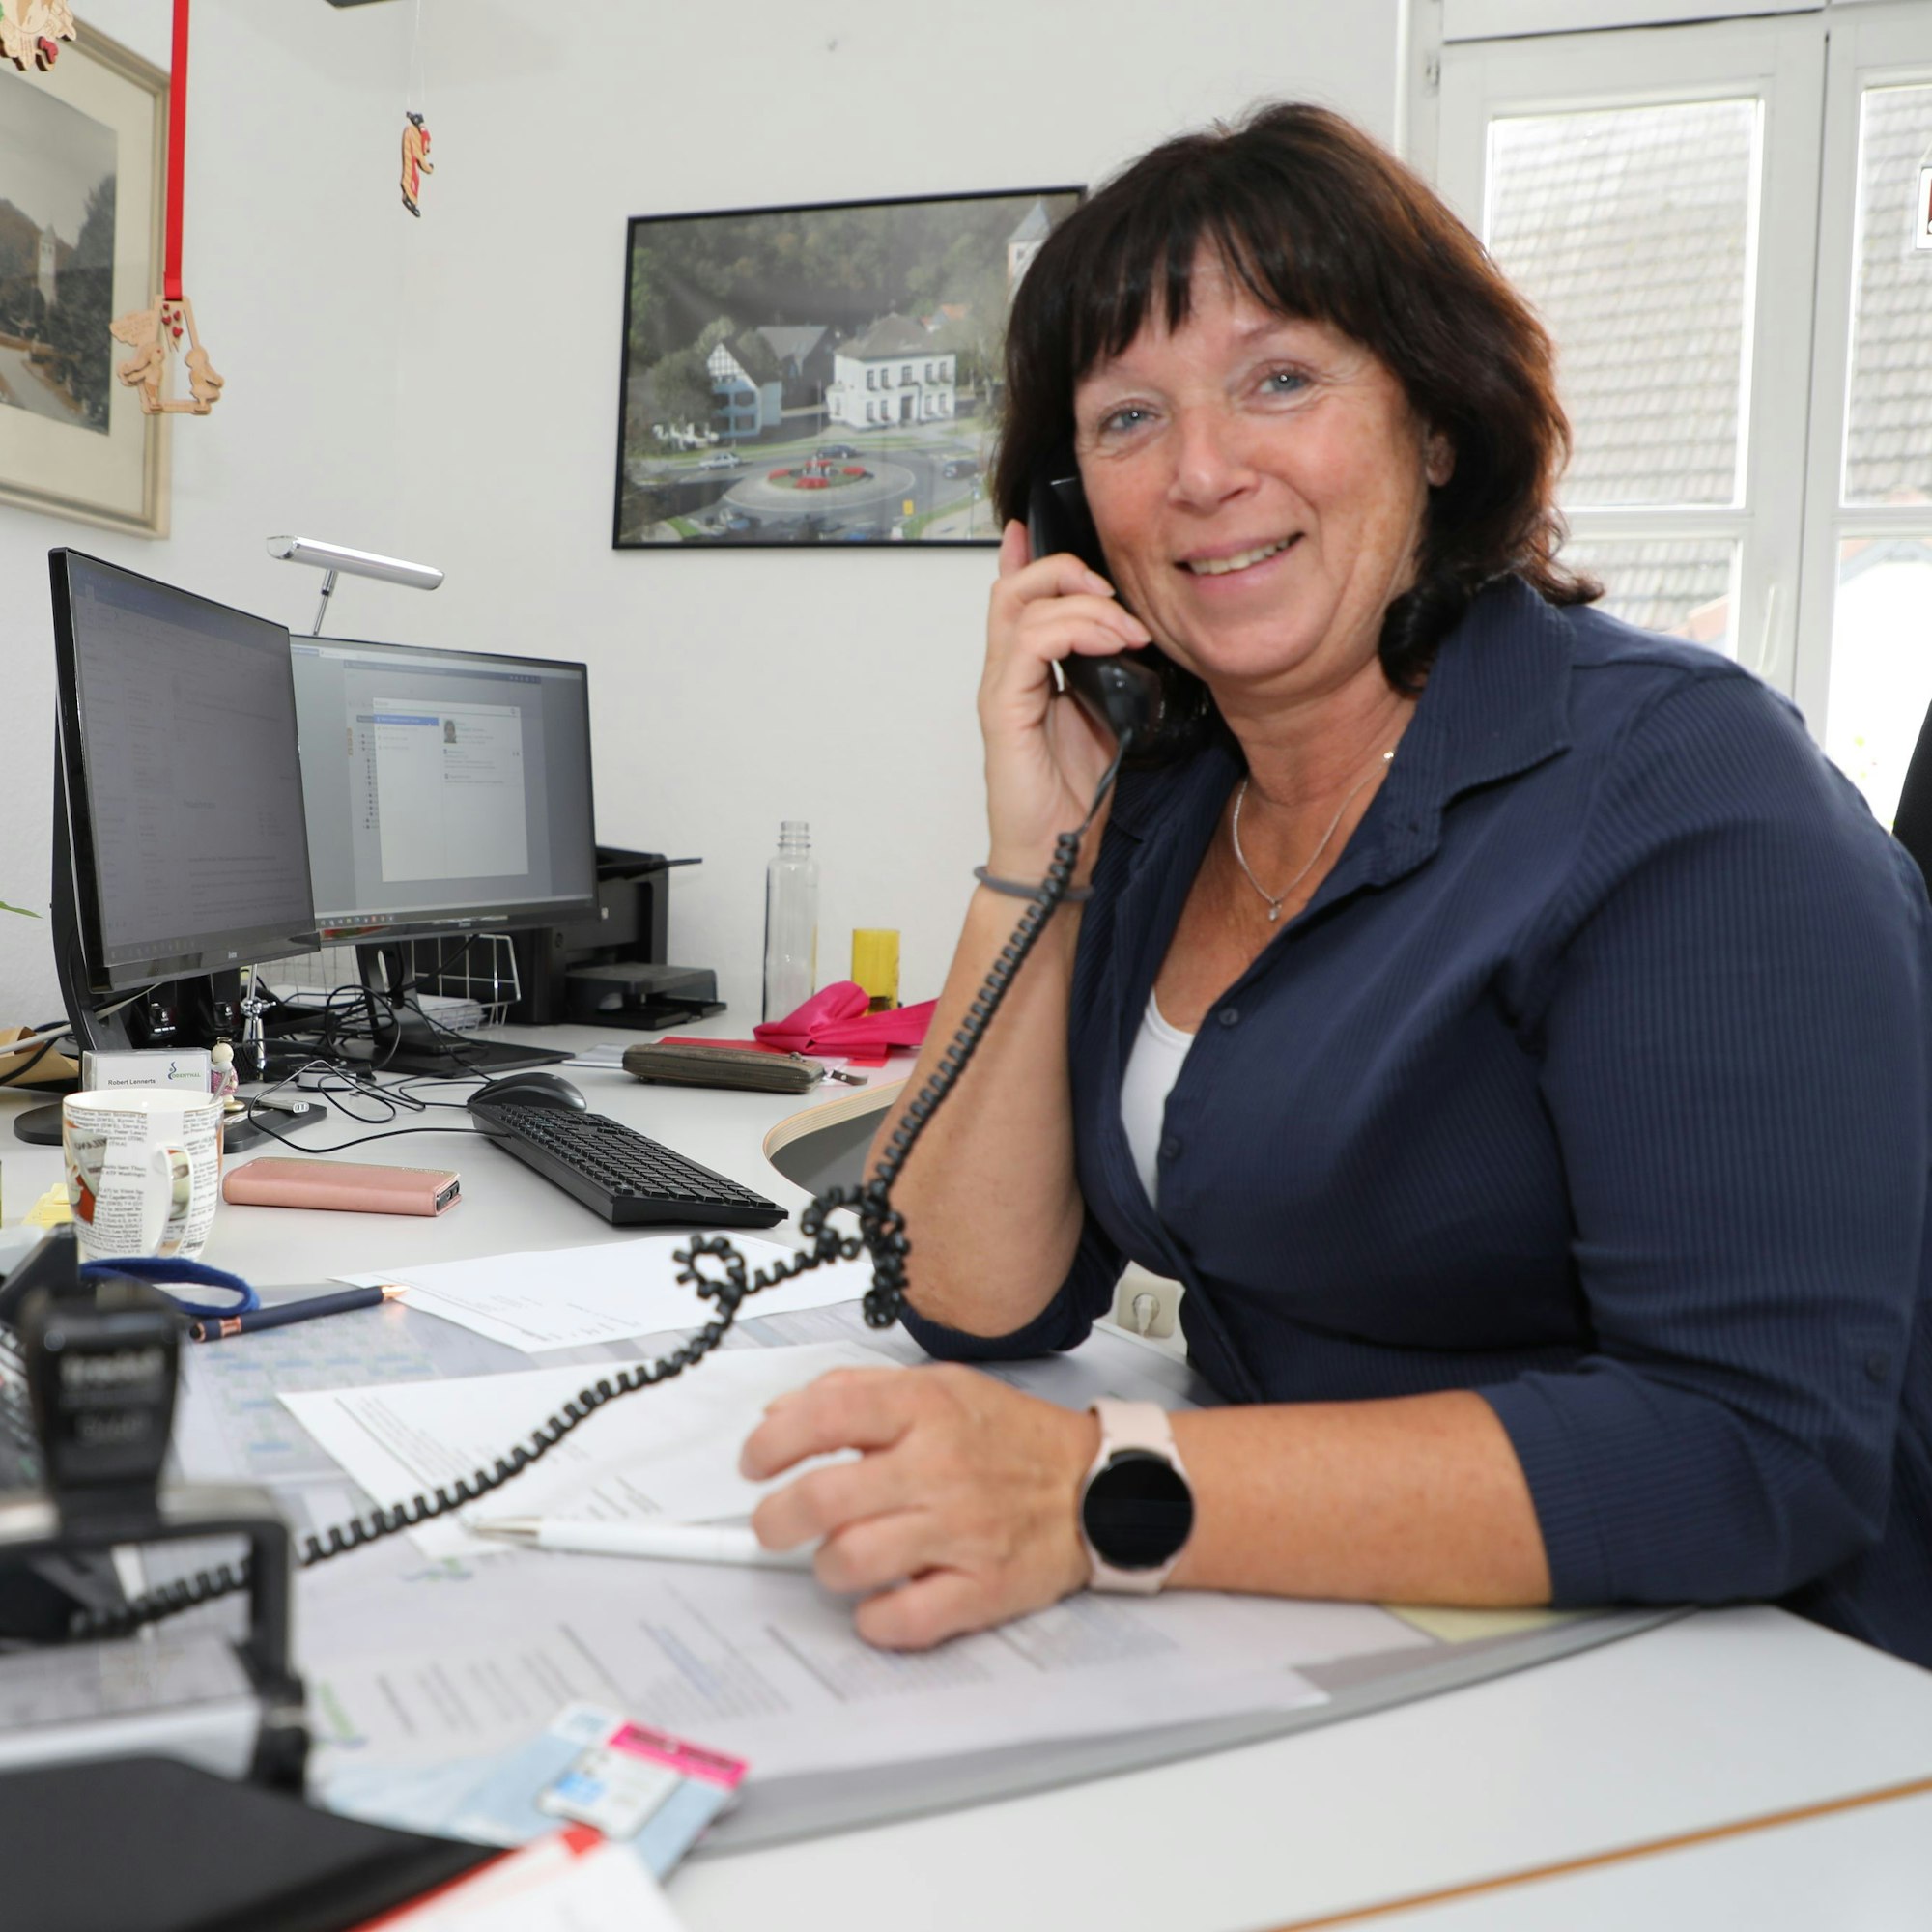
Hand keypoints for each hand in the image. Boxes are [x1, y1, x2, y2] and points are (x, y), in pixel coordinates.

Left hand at [740, 1362, 1097, 1649]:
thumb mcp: (939, 1386)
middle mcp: (938, 1467)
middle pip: (822, 1499)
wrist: (1096, 1484)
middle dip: (775, 1520)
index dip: (771, 1441)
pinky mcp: (982, 1588)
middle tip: (772, 1525)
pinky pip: (904, 1620)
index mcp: (923, 1409)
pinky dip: (874, 1620)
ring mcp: (960, 1531)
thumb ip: (857, 1392)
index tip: (755, 1462)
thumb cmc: (1010, 1436)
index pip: (824, 1416)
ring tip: (836, 1557)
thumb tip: (780, 1412)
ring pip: (852, 1560)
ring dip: (826, 1566)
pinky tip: (876, 1603)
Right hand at [981, 520, 1152, 879]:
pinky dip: (1073, 630)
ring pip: (1020, 604)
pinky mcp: (1003, 710)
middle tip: (1116, 594)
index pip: (1015, 596)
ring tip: (1127, 630)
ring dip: (1082, 603)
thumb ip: (1107, 670)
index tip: (1050, 530)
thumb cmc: (1074, 797)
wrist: (1055, 854)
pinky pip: (1029, 644)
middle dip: (1067, 571)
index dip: (1029, 555)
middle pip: (1014, 587)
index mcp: (1026, 672)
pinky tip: (1111, 645)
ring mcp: (1000, 689)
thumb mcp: (1106, 715)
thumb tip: (1130, 632)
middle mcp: (1005, 673)